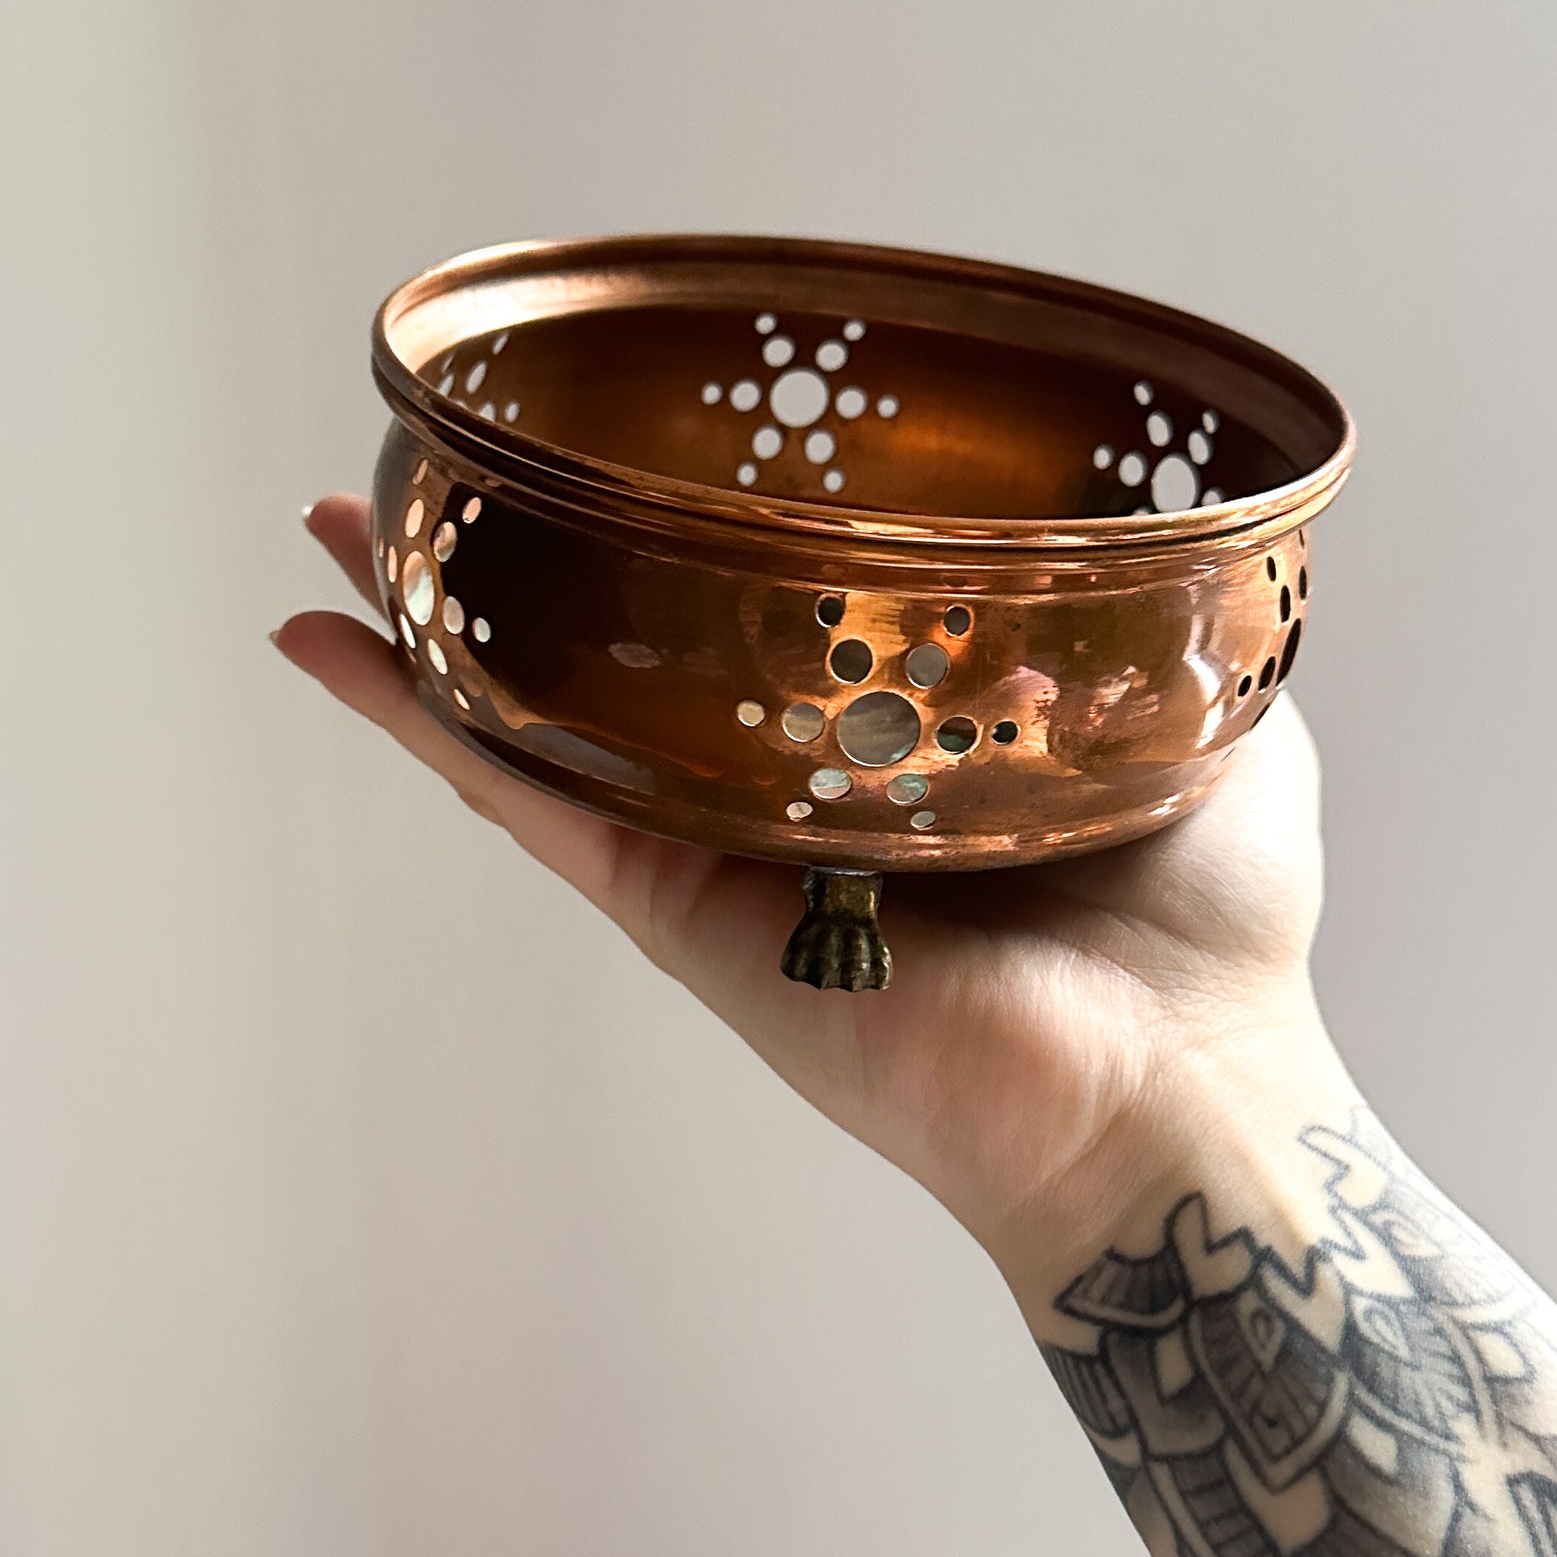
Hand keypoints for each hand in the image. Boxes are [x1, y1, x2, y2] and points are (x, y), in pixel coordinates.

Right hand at [277, 497, 1336, 1302]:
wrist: (1178, 1092)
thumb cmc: (1210, 940)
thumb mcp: (1221, 723)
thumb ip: (1178, 637)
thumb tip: (1178, 553)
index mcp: (892, 761)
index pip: (768, 637)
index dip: (689, 552)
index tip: (636, 464)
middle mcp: (787, 807)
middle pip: (621, 672)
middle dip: (525, 580)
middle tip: (432, 487)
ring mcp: (720, 860)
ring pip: (540, 725)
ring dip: (429, 629)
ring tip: (339, 531)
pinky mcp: (681, 910)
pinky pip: (525, 802)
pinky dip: (418, 721)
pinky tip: (334, 643)